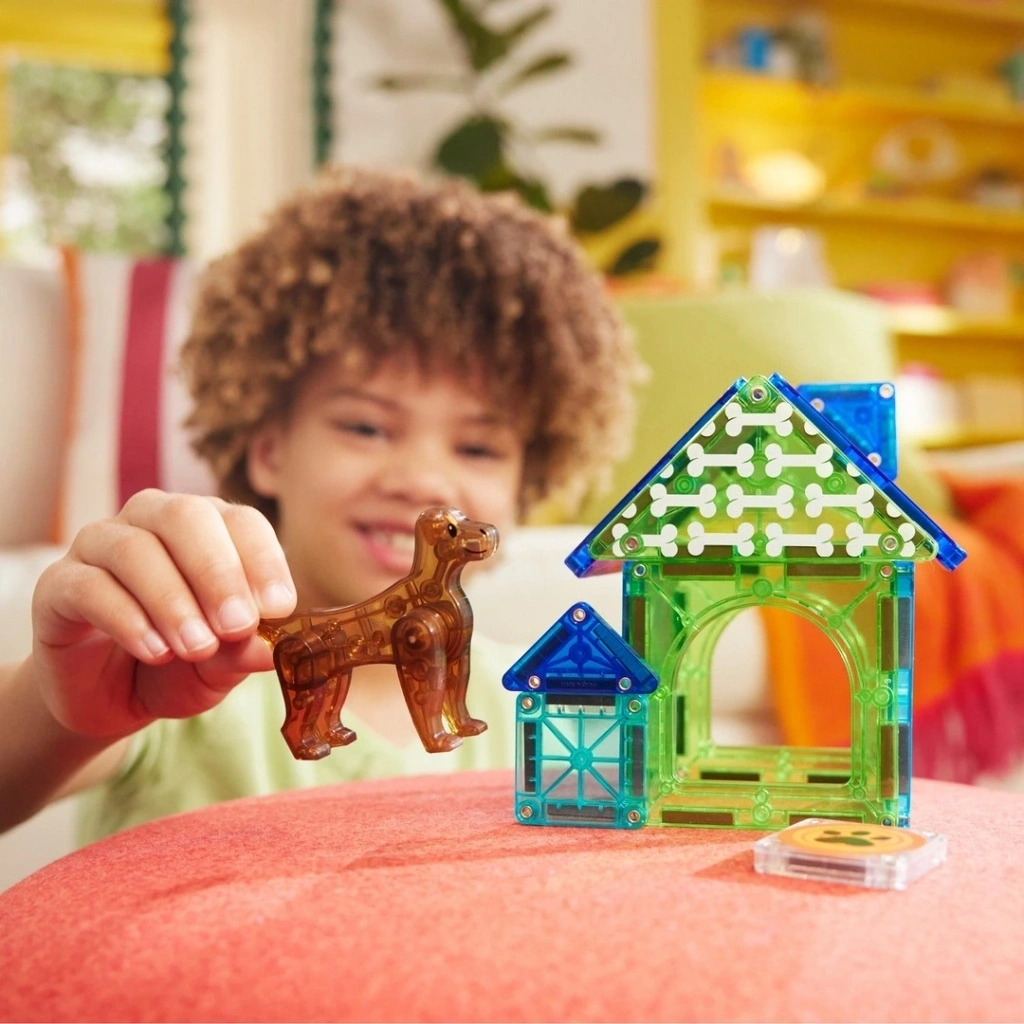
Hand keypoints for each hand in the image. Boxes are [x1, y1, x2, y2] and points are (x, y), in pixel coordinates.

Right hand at [31, 490, 295, 737]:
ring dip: (173, 600)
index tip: (279, 608)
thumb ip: (246, 651)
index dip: (263, 560)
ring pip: (135, 549)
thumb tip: (278, 650)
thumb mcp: (222, 666)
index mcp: (207, 528)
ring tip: (198, 648)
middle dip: (217, 572)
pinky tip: (154, 651)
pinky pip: (89, 585)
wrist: (109, 699)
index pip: (241, 521)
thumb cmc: (178, 667)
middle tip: (238, 625)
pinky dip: (127, 619)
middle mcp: (152, 522)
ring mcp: (100, 547)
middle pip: (185, 517)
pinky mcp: (58, 584)